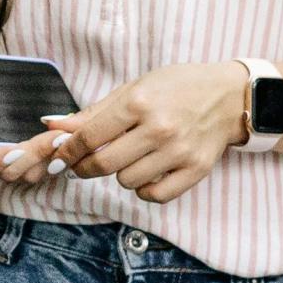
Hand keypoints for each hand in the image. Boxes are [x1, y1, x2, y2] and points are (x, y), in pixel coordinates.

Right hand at [0, 21, 78, 184]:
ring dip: (50, 159)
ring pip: (32, 172)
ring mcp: (8, 158)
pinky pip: (44, 164)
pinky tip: (72, 134)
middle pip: (13, 171)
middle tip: (59, 138)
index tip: (17, 150)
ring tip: (69, 137)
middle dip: (35, 157)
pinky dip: (57, 155)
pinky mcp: (27, 154)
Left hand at [50, 62, 251, 205]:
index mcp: (140, 102)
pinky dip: (144, 188)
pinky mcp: (196, 171)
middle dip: (84, 167)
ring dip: (120, 173)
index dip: (67, 150)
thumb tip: (53, 126)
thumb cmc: (177, 88)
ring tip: (131, 157)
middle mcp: (159, 128)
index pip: (89, 137)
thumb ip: (94, 112)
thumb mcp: (135, 88)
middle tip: (83, 164)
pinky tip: (148, 171)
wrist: (229, 96)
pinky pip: (154, 195)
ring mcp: (179, 152)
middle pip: (103, 165)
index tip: (59, 156)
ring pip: (126, 182)